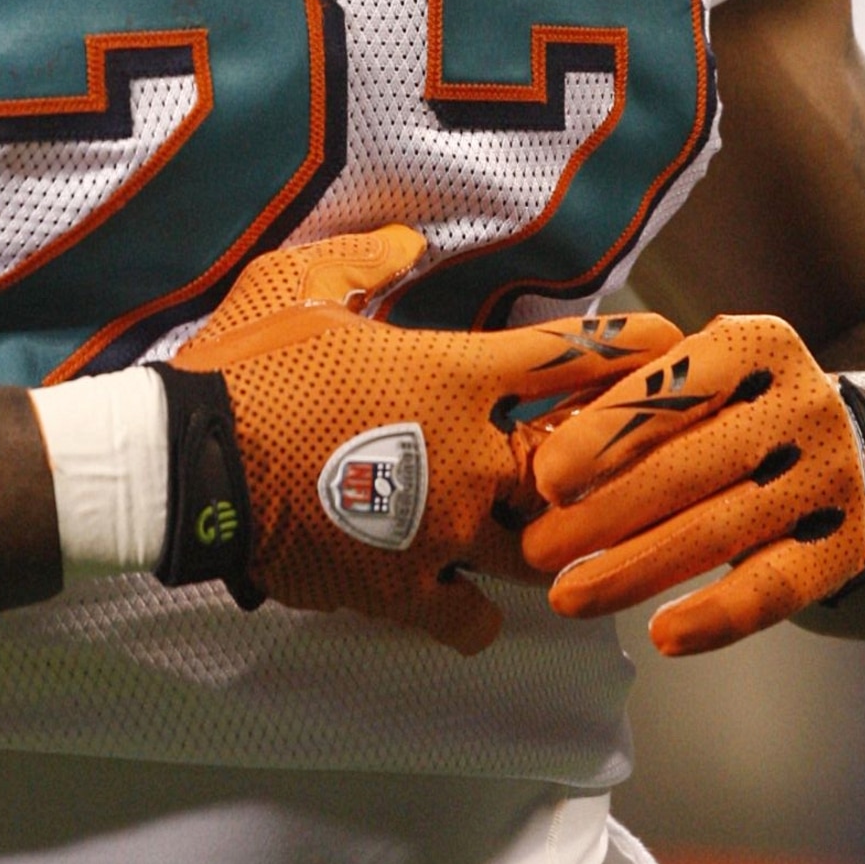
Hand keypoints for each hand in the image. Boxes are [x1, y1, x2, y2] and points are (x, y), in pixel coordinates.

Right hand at [173, 227, 677, 655]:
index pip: (573, 356)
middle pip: (579, 466)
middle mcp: (469, 455)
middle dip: (604, 464)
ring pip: (540, 551)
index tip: (670, 345)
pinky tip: (468, 604)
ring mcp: (443, 532)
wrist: (193, 465)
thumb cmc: (247, 365)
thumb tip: (408, 241)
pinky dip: (476, 615)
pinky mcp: (405, 591)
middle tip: (614, 460)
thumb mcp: (298, 284)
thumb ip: (364, 260)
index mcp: (453, 373)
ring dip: (551, 542)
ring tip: (557, 540)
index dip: (630, 348)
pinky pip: (472, 621)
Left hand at [520, 315, 864, 655]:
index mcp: (755, 347)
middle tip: (537, 550)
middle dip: (602, 515)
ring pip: (720, 533)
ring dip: (635, 571)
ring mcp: (831, 476)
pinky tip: (663, 636)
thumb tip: (533, 447)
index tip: (545, 482)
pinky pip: (774, 589)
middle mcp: (803, 404)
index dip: (604, 437)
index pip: (672, 392)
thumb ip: (626, 398)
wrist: (847, 447)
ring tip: (568, 597)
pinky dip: (715, 617)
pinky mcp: (847, 544)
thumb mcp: (692, 378)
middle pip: (689, 469)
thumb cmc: (730, 411)